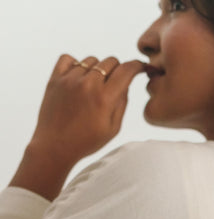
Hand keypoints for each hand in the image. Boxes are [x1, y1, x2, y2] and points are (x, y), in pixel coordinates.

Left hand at [30, 54, 145, 164]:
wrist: (55, 147)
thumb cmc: (86, 141)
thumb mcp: (112, 129)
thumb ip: (122, 103)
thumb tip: (126, 83)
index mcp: (104, 98)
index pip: (126, 70)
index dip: (137, 66)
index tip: (140, 67)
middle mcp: (88, 84)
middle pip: (111, 61)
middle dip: (117, 70)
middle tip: (112, 86)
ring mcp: (70, 80)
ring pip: (91, 60)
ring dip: (96, 70)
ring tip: (92, 88)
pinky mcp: (55, 79)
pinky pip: (68, 58)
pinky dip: (75, 64)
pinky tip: (78, 78)